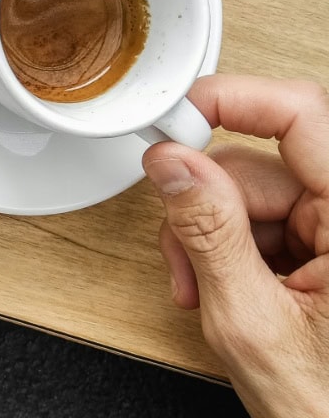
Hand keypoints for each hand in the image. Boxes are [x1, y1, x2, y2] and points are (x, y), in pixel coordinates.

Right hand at [143, 74, 328, 417]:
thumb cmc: (326, 407)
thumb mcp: (250, 322)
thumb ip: (208, 235)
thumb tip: (174, 165)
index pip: (305, 116)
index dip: (235, 101)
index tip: (177, 115)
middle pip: (263, 164)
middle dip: (206, 205)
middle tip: (183, 253)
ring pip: (253, 194)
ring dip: (212, 237)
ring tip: (204, 291)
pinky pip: (263, 220)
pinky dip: (229, 250)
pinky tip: (224, 290)